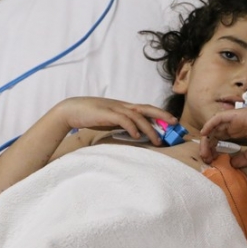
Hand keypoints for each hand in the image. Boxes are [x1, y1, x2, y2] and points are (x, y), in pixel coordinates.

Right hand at [55, 97, 177, 145]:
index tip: (171, 121)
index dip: (160, 113)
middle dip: (162, 115)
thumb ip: (122, 123)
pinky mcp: (107, 114)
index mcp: (124, 107)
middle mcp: (122, 106)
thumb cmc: (91, 116)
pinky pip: (123, 119)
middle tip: (174, 123)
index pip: (146, 108)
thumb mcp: (110, 119)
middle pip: (147, 108)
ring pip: (138, 116)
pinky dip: (132, 127)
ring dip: (149, 129)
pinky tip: (137, 136)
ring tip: (157, 141)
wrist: (72, 110)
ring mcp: (115, 108)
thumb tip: (135, 133)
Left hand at [199, 105, 246, 166]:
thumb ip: (244, 158)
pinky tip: (204, 134)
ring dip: (207, 140)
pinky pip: (217, 118)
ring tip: (205, 152)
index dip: (213, 148)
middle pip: (214, 134)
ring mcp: (234, 118)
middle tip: (206, 159)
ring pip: (214, 127)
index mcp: (238, 130)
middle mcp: (234, 124)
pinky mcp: (235, 115)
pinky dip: (209, 125)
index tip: (211, 160)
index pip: (220, 138)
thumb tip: (232, 165)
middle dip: (208, 146)